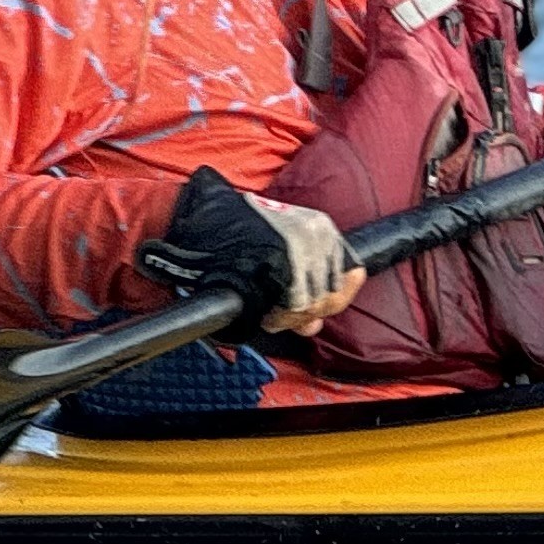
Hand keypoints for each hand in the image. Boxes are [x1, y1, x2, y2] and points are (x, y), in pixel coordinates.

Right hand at [137, 166, 368, 333]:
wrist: (193, 218)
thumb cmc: (230, 237)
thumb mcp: (279, 251)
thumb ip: (304, 287)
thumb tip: (315, 325)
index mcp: (322, 227)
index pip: (350, 278)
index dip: (327, 303)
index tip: (304, 311)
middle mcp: (318, 234)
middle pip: (333, 295)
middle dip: (307, 315)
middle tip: (279, 317)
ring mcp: (302, 245)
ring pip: (315, 304)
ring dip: (291, 319)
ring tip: (269, 315)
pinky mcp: (282, 258)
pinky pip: (295, 304)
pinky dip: (279, 318)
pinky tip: (263, 314)